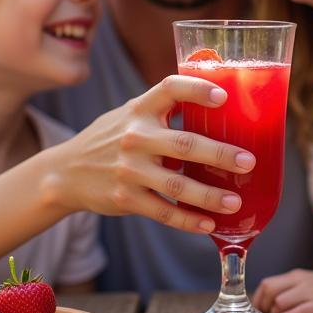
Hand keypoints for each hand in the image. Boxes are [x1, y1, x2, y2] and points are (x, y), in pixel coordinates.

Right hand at [44, 74, 254, 232]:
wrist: (65, 172)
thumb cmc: (111, 138)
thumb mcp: (131, 114)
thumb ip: (164, 109)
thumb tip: (219, 104)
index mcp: (140, 109)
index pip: (170, 88)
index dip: (197, 89)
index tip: (223, 96)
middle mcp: (135, 137)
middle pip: (184, 144)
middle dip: (219, 154)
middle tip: (248, 161)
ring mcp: (129, 170)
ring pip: (177, 184)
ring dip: (209, 195)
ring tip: (235, 202)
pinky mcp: (126, 198)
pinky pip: (163, 211)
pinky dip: (188, 220)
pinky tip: (209, 224)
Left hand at [251, 269, 312, 312]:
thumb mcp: (305, 283)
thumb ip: (288, 290)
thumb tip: (267, 304)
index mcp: (294, 276)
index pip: (267, 284)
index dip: (258, 299)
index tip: (257, 311)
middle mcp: (299, 282)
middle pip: (269, 290)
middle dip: (262, 307)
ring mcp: (309, 293)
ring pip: (280, 301)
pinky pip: (297, 311)